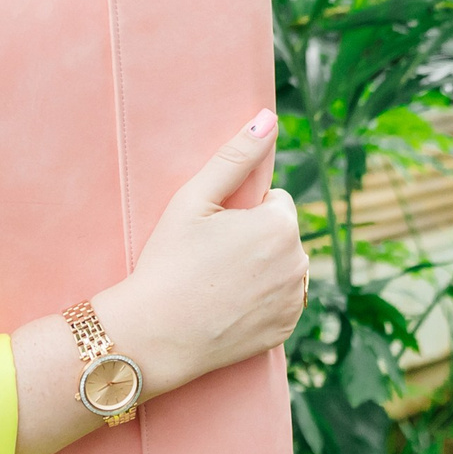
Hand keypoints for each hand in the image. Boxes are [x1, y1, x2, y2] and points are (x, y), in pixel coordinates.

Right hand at [102, 108, 305, 394]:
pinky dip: (264, 301)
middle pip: (282, 235)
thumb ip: (235, 156)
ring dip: (264, 268)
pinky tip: (230, 306)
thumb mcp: (193, 199)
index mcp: (280, 226)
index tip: (215, 232)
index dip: (244, 213)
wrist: (154, 335)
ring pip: (284, 268)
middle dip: (256, 239)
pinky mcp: (286, 330)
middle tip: (212, 258)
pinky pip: (282, 302)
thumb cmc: (168, 262)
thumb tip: (267, 117)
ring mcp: (294, 301)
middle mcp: (298, 263)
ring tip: (219, 282)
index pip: (276, 203)